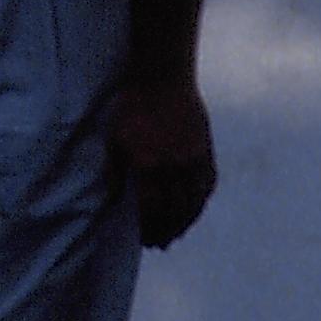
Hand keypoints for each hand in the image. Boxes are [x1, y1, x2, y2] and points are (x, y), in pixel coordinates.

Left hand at [108, 74, 217, 248]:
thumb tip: (113, 199)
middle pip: (174, 210)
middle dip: (166, 231)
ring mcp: (193, 159)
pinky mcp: (206, 150)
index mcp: (148, 163)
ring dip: (185, 223)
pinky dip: (201, 202)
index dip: (148, 227)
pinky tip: (194, 210)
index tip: (143, 239)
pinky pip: (207, 184)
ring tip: (175, 235)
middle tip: (159, 244)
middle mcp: (173, 166)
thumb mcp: (114, 137)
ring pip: (193, 202)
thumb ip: (115, 171)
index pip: (151, 208)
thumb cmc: (131, 104)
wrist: (163, 76)